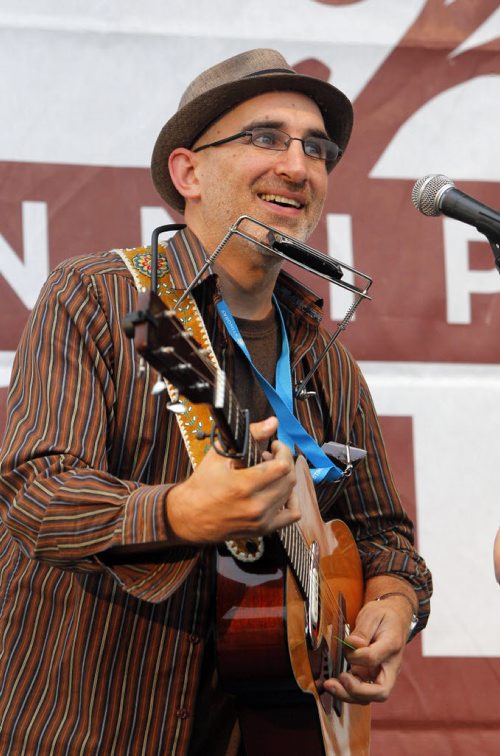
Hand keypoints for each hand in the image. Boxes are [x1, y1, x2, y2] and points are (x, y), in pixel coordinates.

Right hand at [165, 416, 299, 544]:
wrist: (189, 516)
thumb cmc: (202, 484)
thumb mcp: (220, 455)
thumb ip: (250, 436)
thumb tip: (272, 422)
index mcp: (244, 486)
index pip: (282, 466)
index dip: (283, 451)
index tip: (274, 446)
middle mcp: (255, 506)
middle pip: (289, 479)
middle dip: (284, 462)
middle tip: (270, 457)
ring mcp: (260, 520)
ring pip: (290, 494)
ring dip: (285, 478)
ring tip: (270, 472)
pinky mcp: (262, 529)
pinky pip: (292, 515)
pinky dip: (291, 501)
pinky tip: (280, 492)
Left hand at [323, 594, 411, 703]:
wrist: (394, 619)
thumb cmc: (383, 616)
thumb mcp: (373, 614)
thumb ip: (363, 630)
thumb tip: (352, 644)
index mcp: (392, 646)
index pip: (374, 658)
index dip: (356, 656)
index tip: (347, 645)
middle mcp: (390, 666)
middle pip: (380, 692)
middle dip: (357, 691)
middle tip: (339, 679)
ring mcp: (381, 674)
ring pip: (369, 697)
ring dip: (348, 695)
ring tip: (330, 684)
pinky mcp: (371, 677)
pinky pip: (361, 692)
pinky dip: (346, 691)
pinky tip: (333, 684)